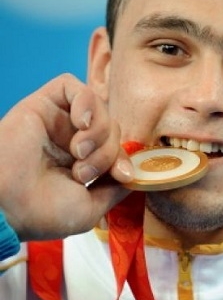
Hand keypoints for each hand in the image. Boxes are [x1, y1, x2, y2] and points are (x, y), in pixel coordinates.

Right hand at [0, 74, 134, 240]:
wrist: (6, 205)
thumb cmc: (41, 212)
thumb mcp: (89, 208)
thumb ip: (114, 190)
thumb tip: (133, 175)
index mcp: (78, 163)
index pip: (115, 148)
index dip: (124, 158)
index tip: (122, 176)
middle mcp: (68, 139)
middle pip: (111, 128)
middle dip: (108, 152)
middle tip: (84, 173)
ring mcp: (56, 121)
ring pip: (99, 108)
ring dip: (99, 132)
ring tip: (78, 153)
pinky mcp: (42, 103)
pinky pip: (75, 87)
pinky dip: (87, 102)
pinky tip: (81, 123)